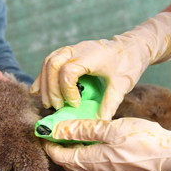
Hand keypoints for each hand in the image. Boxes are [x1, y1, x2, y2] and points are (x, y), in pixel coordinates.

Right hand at [30, 12, 170, 118]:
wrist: (132, 46)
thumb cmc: (129, 64)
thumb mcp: (121, 86)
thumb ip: (109, 104)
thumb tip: (98, 123)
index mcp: (91, 56)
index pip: (68, 72)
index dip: (67, 91)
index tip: (75, 105)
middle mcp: (77, 50)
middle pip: (52, 65)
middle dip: (51, 89)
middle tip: (57, 107)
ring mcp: (72, 49)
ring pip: (48, 62)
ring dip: (44, 83)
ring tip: (47, 103)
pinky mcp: (69, 52)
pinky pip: (50, 62)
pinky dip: (42, 77)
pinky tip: (37, 90)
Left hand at [42, 118, 170, 170]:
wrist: (170, 155)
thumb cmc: (142, 140)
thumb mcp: (110, 129)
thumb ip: (82, 128)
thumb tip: (57, 128)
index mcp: (91, 160)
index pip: (59, 155)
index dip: (48, 143)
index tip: (41, 128)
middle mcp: (95, 169)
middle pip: (66, 160)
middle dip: (55, 145)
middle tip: (50, 128)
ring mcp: (104, 170)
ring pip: (77, 161)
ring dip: (68, 147)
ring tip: (65, 129)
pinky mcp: (113, 167)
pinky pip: (89, 160)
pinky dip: (81, 149)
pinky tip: (85, 135)